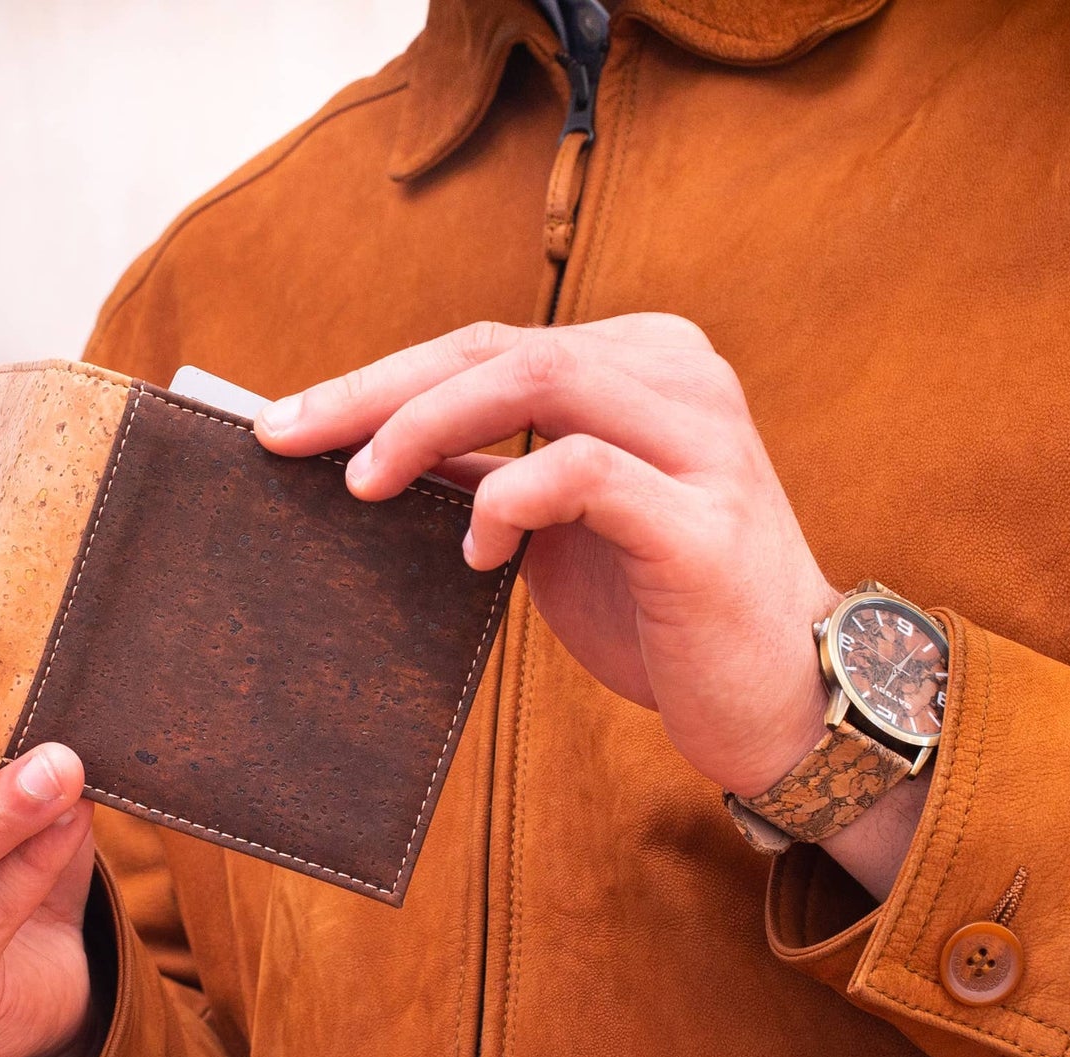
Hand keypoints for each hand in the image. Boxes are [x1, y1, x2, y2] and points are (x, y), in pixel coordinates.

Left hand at [256, 315, 840, 797]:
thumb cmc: (662, 610)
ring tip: (364, 487)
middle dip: (376, 392)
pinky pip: (584, 472)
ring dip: (427, 428)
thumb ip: (496, 476)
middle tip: (287, 439)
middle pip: (498, 350)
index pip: (489, 346)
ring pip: (538, 381)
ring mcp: (702, 440)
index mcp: (644, 363)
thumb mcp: (564, 529)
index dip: (380, 377)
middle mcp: (680, 376)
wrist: (782, 696)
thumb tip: (374, 459)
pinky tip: (477, 549)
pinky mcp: (703, 518)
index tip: (288, 421)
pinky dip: (511, 499)